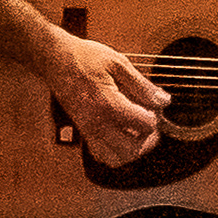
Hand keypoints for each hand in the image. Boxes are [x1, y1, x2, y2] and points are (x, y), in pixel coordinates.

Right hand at [41, 28, 171, 163]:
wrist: (54, 59)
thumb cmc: (83, 58)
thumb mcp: (118, 63)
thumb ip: (142, 85)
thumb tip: (162, 101)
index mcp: (108, 104)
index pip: (144, 125)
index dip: (155, 116)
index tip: (154, 105)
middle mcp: (96, 123)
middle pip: (131, 150)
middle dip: (147, 139)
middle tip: (150, 123)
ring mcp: (87, 130)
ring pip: (115, 159)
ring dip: (131, 150)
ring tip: (137, 133)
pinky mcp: (82, 131)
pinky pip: (100, 154)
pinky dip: (115, 151)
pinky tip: (121, 135)